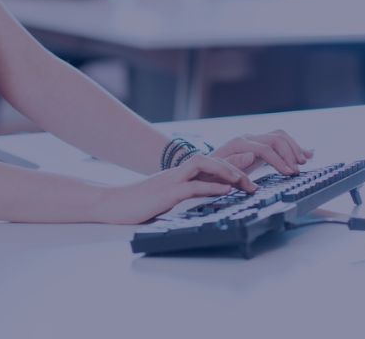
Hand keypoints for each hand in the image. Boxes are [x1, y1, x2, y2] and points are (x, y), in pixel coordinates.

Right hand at [98, 155, 257, 224]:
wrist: (111, 204)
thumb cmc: (136, 203)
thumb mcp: (165, 197)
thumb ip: (182, 193)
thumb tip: (202, 196)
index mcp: (178, 175)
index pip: (209, 165)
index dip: (230, 166)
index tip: (249, 176)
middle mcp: (176, 174)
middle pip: (211, 160)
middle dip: (235, 167)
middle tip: (253, 182)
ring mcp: (171, 181)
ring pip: (203, 165)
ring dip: (225, 170)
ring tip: (243, 180)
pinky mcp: (166, 193)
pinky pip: (192, 186)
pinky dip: (211, 187)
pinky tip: (225, 191)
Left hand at [211, 130, 309, 175]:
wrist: (206, 167)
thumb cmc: (211, 173)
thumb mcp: (218, 171)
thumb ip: (234, 164)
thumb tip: (252, 155)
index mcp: (238, 144)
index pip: (264, 148)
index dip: (279, 161)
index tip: (289, 174)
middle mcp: (247, 138)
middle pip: (275, 138)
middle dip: (289, 154)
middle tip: (297, 171)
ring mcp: (254, 139)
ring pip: (280, 136)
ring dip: (294, 148)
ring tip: (303, 163)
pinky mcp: (260, 143)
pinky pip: (280, 139)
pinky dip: (294, 146)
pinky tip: (308, 154)